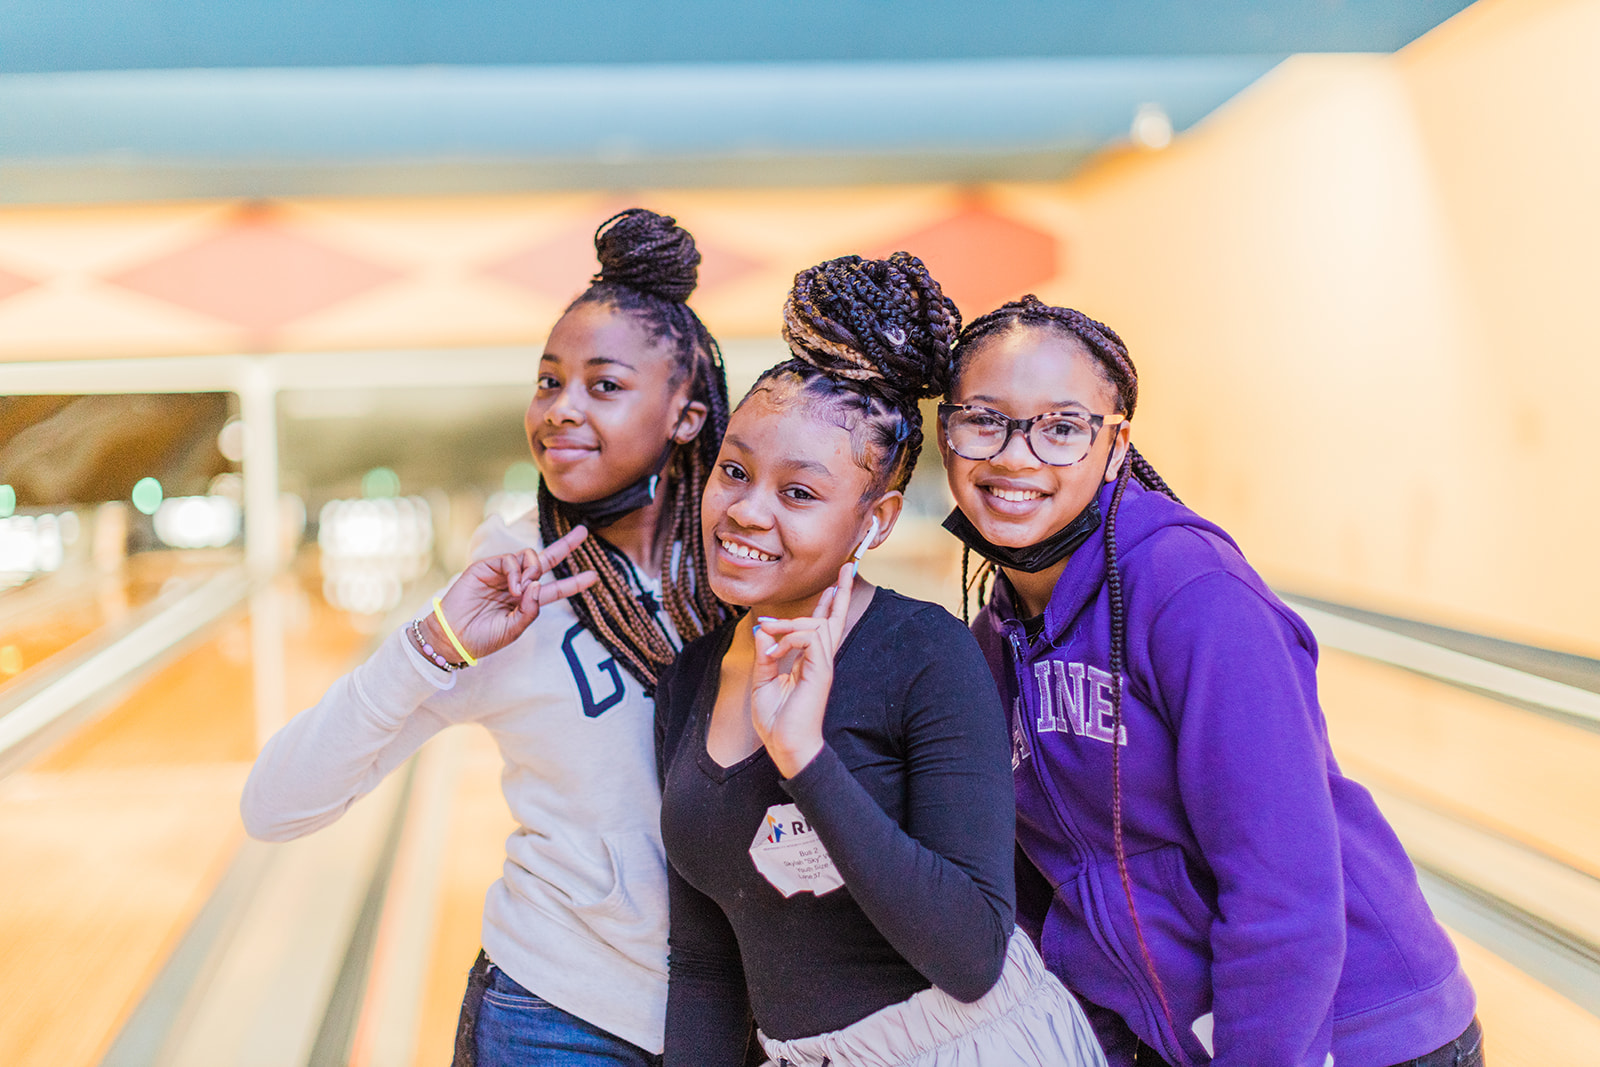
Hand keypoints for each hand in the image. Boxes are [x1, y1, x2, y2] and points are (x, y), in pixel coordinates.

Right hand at [425, 525, 597, 661]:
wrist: (453, 637)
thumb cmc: (483, 638)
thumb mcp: (514, 629)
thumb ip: (531, 610)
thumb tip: (538, 584)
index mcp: (526, 602)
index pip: (555, 589)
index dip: (574, 583)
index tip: (593, 576)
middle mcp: (517, 585)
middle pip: (546, 561)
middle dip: (565, 546)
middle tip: (583, 532)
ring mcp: (502, 574)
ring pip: (530, 558)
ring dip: (532, 572)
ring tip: (519, 592)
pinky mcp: (487, 566)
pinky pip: (511, 560)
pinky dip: (517, 571)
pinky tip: (512, 587)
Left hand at [748, 560, 855, 777]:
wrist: (786, 747)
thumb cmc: (776, 722)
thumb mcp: (763, 682)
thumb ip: (766, 655)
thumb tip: (763, 629)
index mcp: (810, 662)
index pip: (821, 626)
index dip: (827, 604)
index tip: (832, 584)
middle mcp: (821, 660)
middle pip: (835, 619)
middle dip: (841, 592)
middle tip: (848, 566)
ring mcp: (823, 665)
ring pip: (816, 624)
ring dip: (787, 623)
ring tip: (768, 631)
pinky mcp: (820, 671)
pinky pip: (810, 637)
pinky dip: (788, 638)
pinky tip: (774, 652)